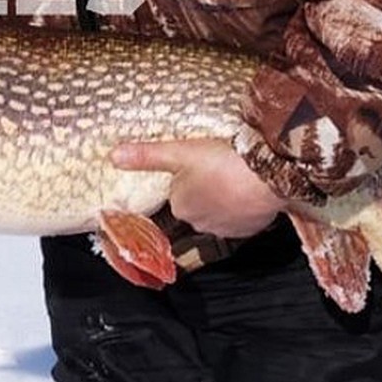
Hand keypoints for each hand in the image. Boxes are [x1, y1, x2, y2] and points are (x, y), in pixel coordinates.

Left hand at [110, 138, 282, 238]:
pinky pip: (242, 217)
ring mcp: (227, 228)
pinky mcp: (251, 228)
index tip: (199, 163)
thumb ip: (146, 156)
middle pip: (198, 204)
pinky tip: (250, 188)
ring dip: (225, 197)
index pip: (178, 194)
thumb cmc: (222, 162)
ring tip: (234, 174)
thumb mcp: (179, 152)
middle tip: (218, 165)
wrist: (267, 175)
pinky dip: (244, 205)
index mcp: (181, 205)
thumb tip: (114, 157)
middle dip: (206, 189)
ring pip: (220, 211)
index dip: (188, 176)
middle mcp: (201, 223)